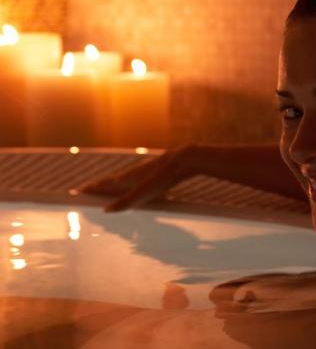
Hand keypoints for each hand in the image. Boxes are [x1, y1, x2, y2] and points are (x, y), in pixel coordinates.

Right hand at [79, 145, 197, 211]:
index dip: (90, 188)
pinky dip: (127, 183)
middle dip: (98, 186)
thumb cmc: (164, 177)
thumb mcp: (145, 193)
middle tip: (86, 190)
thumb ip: (126, 202)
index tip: (75, 191)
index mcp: (127, 178)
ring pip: (123, 178)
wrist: (184, 160)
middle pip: (111, 180)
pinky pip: (135, 178)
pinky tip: (134, 184)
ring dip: (112, 184)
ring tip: (106, 188)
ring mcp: (143, 171)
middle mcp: (132, 173)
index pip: (104, 184)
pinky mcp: (154, 171)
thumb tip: (105, 211)